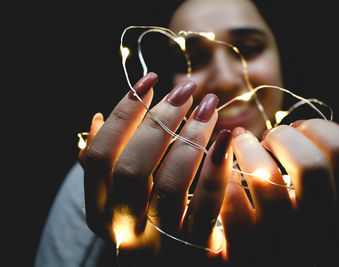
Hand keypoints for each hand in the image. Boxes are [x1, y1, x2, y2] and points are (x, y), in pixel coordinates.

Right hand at [79, 73, 231, 265]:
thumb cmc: (145, 223)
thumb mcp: (116, 199)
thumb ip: (105, 165)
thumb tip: (98, 119)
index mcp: (100, 210)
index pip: (100, 156)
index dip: (123, 114)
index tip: (148, 81)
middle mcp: (122, 227)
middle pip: (133, 166)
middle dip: (160, 120)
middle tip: (185, 89)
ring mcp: (158, 241)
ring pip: (170, 182)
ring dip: (190, 136)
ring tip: (208, 105)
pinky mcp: (194, 248)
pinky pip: (206, 204)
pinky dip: (216, 167)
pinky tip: (226, 137)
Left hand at [220, 120, 338, 265]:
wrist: (260, 257)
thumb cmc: (293, 215)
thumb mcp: (324, 194)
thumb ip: (334, 165)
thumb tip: (338, 133)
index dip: (319, 129)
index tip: (296, 126)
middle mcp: (322, 237)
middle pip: (311, 168)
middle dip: (283, 137)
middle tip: (267, 136)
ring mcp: (284, 250)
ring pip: (269, 186)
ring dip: (249, 150)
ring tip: (240, 141)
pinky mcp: (246, 257)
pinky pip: (237, 217)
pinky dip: (229, 186)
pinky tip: (228, 176)